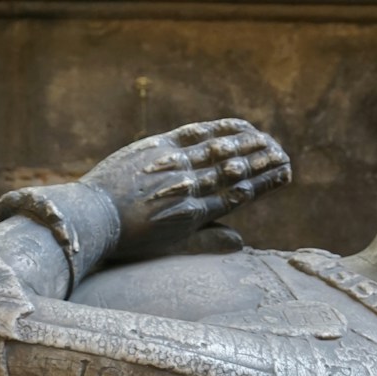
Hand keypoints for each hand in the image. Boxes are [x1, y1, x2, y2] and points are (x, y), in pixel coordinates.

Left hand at [79, 118, 291, 259]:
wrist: (91, 220)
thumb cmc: (128, 240)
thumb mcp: (169, 249)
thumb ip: (206, 243)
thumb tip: (241, 241)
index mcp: (194, 216)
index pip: (239, 195)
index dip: (265, 183)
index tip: (285, 174)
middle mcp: (188, 189)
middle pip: (236, 171)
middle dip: (264, 162)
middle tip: (285, 155)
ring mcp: (173, 166)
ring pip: (221, 151)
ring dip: (250, 144)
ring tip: (270, 140)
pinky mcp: (157, 146)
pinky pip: (196, 134)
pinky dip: (221, 128)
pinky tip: (240, 126)